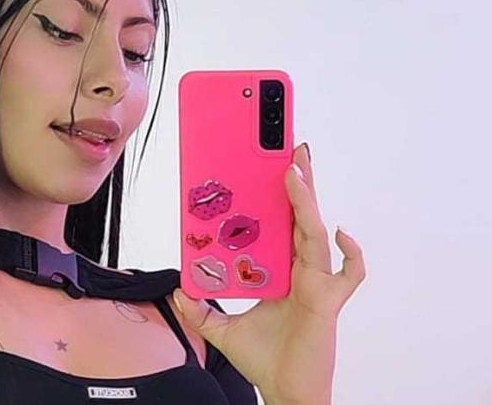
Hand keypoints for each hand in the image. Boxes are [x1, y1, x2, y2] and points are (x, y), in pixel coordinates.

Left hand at [173, 142, 366, 404]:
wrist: (285, 390)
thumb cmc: (265, 359)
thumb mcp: (221, 329)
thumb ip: (200, 310)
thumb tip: (178, 291)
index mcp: (280, 268)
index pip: (280, 223)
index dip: (279, 195)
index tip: (270, 166)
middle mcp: (300, 269)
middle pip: (301, 217)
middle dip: (300, 182)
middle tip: (292, 149)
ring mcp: (316, 282)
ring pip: (315, 233)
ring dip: (307, 201)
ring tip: (296, 170)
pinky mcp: (327, 300)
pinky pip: (349, 273)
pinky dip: (352, 253)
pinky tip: (341, 231)